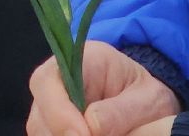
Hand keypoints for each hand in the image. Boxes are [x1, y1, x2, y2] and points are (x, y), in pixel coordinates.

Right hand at [27, 42, 179, 135]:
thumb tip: (92, 126)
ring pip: (40, 129)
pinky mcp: (53, 127)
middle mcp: (56, 81)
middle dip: (61, 132)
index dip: (58, 110)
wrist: (147, 105)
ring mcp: (51, 106)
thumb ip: (121, 111)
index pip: (48, 79)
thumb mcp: (149, 99)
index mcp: (81, 60)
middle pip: (39, 110)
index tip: (82, 135)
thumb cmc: (147, 96)